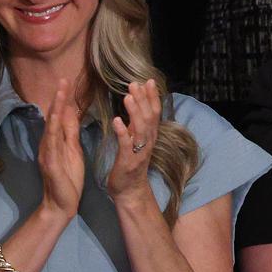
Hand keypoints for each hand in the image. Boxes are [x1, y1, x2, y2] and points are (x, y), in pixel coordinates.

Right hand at [36, 82, 88, 221]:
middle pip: (53, 118)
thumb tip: (69, 112)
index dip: (63, 99)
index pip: (59, 116)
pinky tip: (55, 121)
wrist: (61, 204)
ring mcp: (48, 154)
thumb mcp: (72, 150)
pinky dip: (53, 131)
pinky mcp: (51, 164)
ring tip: (59, 94)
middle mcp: (48, 144)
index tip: (67, 81)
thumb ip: (70, 132)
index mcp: (55, 141)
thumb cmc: (68, 178)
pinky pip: (52, 146)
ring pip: (51, 128)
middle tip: (62, 80)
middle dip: (58, 99)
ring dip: (55, 110)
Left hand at [104, 77, 162, 202]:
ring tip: (128, 96)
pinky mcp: (128, 160)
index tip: (148, 80)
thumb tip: (136, 104)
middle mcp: (147, 141)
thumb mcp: (136, 141)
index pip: (154, 112)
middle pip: (149, 117)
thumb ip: (137, 124)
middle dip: (143, 99)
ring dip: (134, 111)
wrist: (129, 191)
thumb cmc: (130, 164)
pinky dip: (122, 132)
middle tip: (135, 83)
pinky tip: (117, 120)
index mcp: (149, 136)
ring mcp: (138, 151)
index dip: (152, 97)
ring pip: (140, 128)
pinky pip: (126, 145)